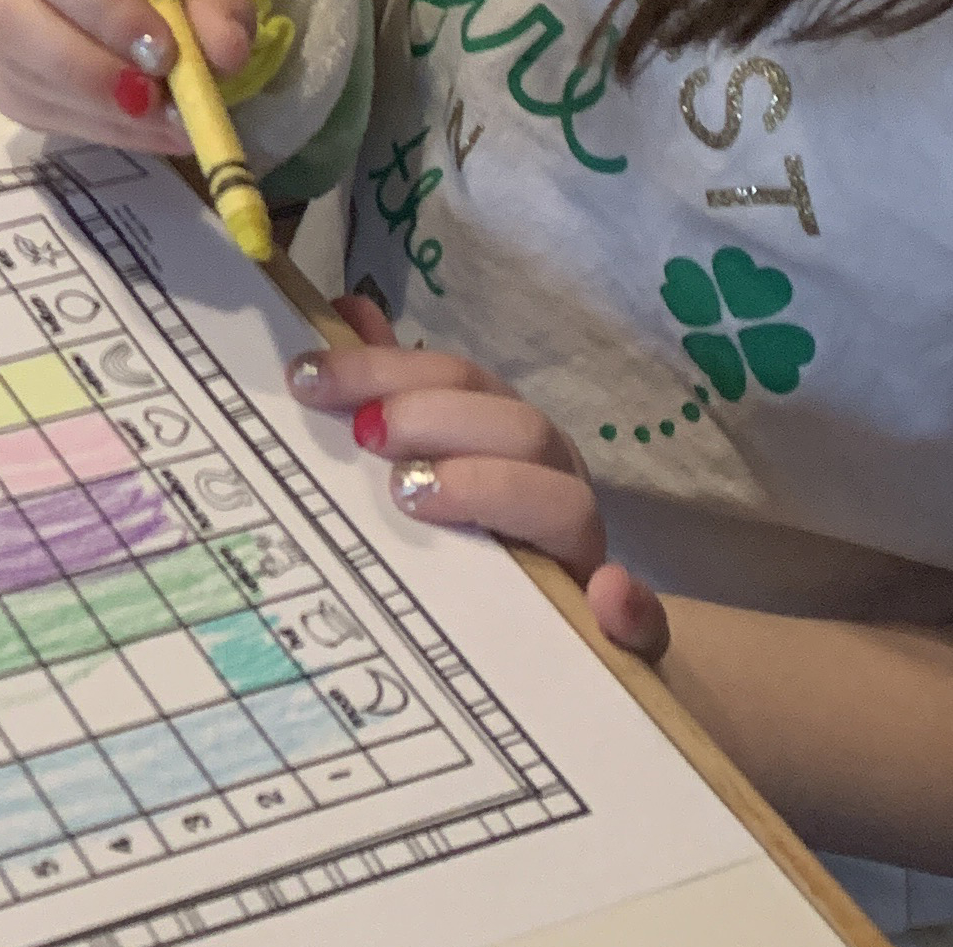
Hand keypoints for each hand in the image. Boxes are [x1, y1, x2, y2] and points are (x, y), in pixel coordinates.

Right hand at [0, 0, 255, 159]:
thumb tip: (222, 55)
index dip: (106, 11)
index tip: (166, 53)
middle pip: (13, 19)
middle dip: (92, 72)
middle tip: (161, 102)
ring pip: (17, 71)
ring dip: (98, 109)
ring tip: (166, 122)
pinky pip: (25, 106)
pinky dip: (90, 126)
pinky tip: (138, 126)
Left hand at [289, 295, 672, 656]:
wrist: (550, 642)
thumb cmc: (469, 533)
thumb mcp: (423, 458)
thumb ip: (390, 389)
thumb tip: (346, 310)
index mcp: (508, 437)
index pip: (459, 377)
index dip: (384, 366)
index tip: (309, 378)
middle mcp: (553, 481)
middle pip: (515, 425)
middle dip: (432, 415)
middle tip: (365, 434)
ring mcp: (588, 555)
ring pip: (566, 502)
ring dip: (493, 488)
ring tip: (415, 495)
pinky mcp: (622, 635)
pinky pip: (644, 620)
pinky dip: (629, 605)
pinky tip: (605, 597)